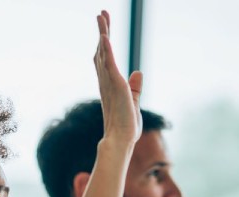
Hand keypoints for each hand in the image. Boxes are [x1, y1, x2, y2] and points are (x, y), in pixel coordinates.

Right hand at [94, 10, 142, 146]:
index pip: (105, 59)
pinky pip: (108, 63)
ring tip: (101, 15)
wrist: (121, 141)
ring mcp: (109, 82)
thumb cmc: (126, 127)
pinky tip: (104, 35)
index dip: (104, 42)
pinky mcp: (115, 85)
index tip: (104, 28)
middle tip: (101, 13)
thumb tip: (138, 72)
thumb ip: (135, 87)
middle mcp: (105, 81)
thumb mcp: (134, 102)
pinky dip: (106, 48)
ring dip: (102, 33)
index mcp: (109, 85)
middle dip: (102, 31)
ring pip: (103, 52)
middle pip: (101, 50)